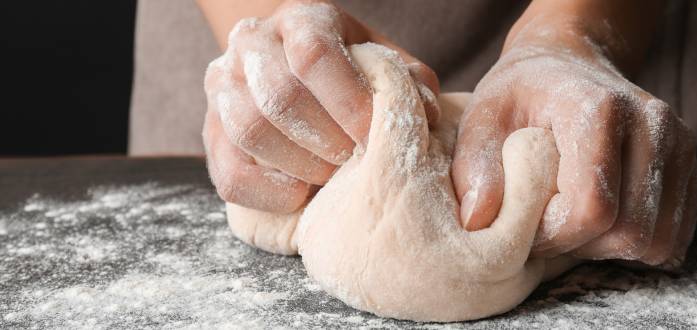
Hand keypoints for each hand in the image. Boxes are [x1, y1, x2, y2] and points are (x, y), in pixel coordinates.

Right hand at [202, 0, 439, 211]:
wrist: (298, 72)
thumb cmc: (351, 73)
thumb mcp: (384, 65)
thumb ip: (409, 83)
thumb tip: (427, 114)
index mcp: (301, 20)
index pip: (314, 55)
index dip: (347, 101)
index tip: (373, 135)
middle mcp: (253, 44)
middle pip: (279, 95)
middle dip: (325, 139)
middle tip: (354, 161)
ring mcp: (224, 85)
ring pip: (249, 130)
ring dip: (298, 164)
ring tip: (330, 177)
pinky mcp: (212, 131)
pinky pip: (229, 172)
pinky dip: (267, 192)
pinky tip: (300, 195)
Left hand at [452, 16, 696, 265]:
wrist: (567, 64)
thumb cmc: (520, 94)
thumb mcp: (482, 118)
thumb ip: (475, 167)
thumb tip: (478, 221)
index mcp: (601, 110)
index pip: (593, 209)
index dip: (555, 236)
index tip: (526, 227)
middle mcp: (652, 123)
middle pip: (631, 231)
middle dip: (583, 247)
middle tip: (549, 228)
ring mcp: (679, 145)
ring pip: (657, 240)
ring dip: (610, 249)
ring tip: (574, 222)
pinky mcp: (690, 166)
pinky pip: (674, 236)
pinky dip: (636, 243)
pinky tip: (602, 221)